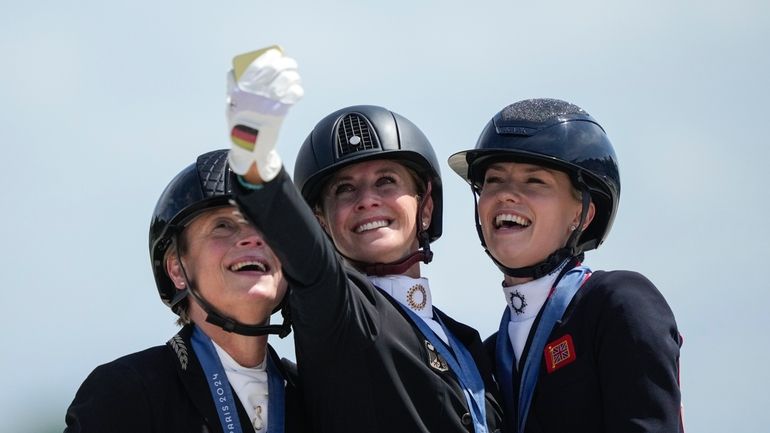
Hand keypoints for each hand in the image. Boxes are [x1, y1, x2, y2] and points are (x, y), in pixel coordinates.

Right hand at [226, 46, 302, 180]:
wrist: (248, 144)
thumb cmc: (239, 121)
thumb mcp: (230, 102)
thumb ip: (233, 86)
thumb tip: (234, 70)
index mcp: (242, 88)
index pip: (257, 65)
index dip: (268, 56)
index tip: (275, 54)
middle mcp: (256, 92)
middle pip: (275, 69)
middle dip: (286, 63)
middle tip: (290, 64)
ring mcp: (269, 101)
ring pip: (287, 79)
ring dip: (293, 75)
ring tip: (294, 77)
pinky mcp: (281, 111)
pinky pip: (294, 94)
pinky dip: (297, 89)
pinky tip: (296, 90)